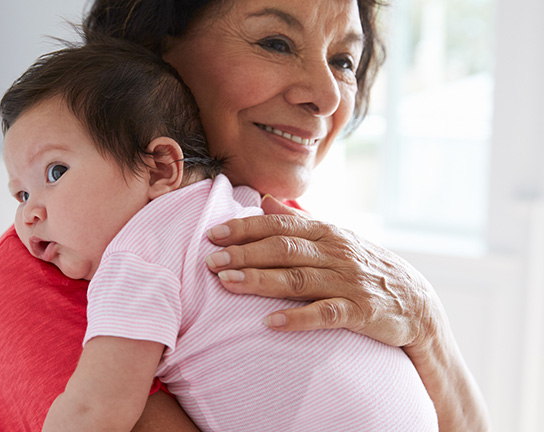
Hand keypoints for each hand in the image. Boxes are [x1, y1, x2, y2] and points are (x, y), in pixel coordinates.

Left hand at [205, 195, 440, 348]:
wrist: (416, 303)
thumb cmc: (365, 267)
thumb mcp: (335, 238)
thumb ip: (298, 220)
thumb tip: (262, 199)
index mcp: (327, 232)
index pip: (280, 225)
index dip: (245, 229)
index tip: (213, 235)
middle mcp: (336, 252)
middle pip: (284, 249)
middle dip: (245, 253)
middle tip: (211, 261)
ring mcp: (349, 282)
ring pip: (298, 279)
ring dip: (261, 280)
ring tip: (228, 283)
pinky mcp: (361, 312)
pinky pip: (326, 314)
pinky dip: (297, 318)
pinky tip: (269, 323)